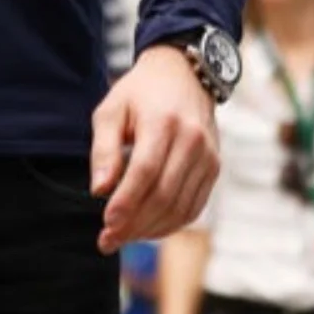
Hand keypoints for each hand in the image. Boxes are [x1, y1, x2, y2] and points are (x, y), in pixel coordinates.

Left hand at [91, 46, 219, 253]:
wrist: (183, 74)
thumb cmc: (140, 93)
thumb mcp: (111, 110)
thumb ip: (104, 149)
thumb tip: (99, 190)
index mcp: (163, 123)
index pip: (145, 172)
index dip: (126, 203)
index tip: (106, 224)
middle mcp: (192, 141)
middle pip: (164, 195)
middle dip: (135, 224)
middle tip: (108, 240)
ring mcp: (208, 156)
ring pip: (181, 207)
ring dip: (151, 229)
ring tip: (124, 237)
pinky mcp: (215, 167)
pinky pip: (195, 206)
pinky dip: (171, 223)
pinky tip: (149, 228)